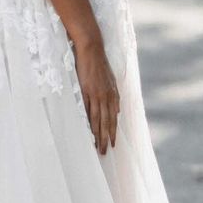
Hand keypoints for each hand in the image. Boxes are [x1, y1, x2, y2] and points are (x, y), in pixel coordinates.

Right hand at [71, 33, 119, 154]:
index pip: (113, 118)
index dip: (113, 132)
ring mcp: (97, 94)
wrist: (92, 50)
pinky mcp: (87, 91)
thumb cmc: (99, 64)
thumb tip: (116, 110)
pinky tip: (89, 132)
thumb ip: (113, 95)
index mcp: (113, 94)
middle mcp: (107, 96)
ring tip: (98, 146)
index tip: (113, 143)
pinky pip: (88, 110)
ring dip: (98, 135)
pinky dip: (89, 122)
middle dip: (107, 138)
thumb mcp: (111, 80)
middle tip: (105, 152)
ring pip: (99, 120)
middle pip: (107, 122)